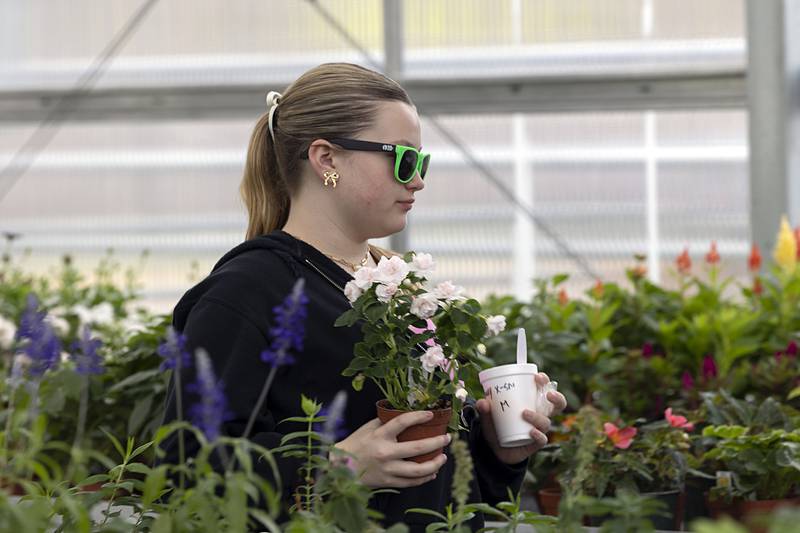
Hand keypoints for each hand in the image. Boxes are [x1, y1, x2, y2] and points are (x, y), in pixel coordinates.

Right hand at [333, 411, 449, 487]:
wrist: (340, 467)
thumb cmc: (356, 444)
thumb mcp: (368, 427)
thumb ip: (386, 421)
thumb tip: (406, 415)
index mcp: (379, 435)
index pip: (402, 422)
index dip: (418, 417)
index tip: (430, 415)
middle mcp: (385, 453)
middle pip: (417, 448)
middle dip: (436, 442)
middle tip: (446, 438)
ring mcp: (388, 469)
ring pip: (418, 470)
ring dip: (435, 463)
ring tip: (443, 457)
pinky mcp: (388, 482)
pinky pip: (411, 482)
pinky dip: (424, 477)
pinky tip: (432, 472)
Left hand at [476, 372, 566, 464]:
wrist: (496, 450)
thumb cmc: (497, 426)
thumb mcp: (488, 416)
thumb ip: (485, 409)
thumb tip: (483, 401)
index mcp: (531, 403)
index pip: (544, 389)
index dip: (545, 382)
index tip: (538, 377)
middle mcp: (539, 415)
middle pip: (557, 406)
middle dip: (557, 398)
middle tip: (548, 394)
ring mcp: (539, 429)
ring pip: (546, 422)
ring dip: (538, 416)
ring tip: (525, 413)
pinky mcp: (535, 443)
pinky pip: (542, 439)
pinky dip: (538, 435)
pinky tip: (531, 431)